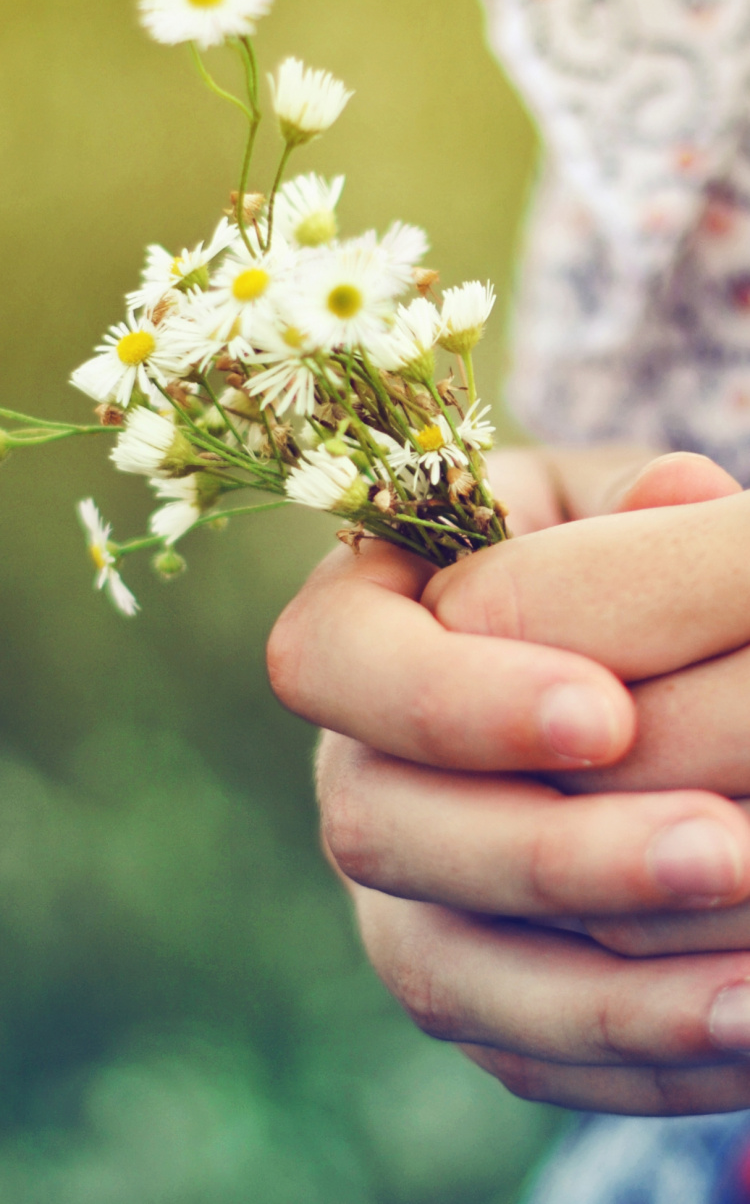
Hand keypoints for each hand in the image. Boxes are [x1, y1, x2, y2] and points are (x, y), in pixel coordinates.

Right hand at [269, 448, 749, 1112]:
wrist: (611, 672)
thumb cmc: (601, 558)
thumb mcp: (615, 509)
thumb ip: (637, 510)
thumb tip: (678, 497)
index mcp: (360, 623)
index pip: (330, 661)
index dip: (448, 701)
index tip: (605, 712)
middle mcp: (355, 766)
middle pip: (377, 828)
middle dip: (548, 852)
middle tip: (719, 846)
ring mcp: (398, 888)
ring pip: (443, 967)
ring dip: (602, 989)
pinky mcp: (464, 985)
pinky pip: (516, 1048)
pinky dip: (630, 1055)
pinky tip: (743, 1030)